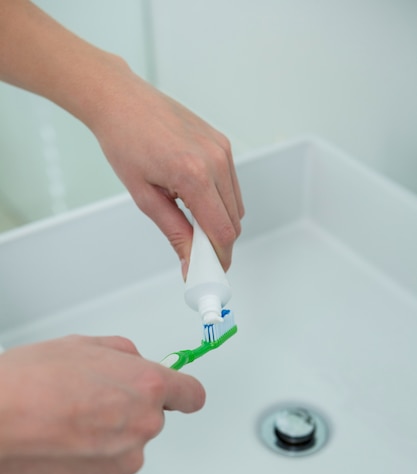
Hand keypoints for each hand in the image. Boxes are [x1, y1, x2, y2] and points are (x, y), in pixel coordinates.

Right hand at [0, 335, 204, 473]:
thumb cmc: (28, 384)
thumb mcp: (81, 345)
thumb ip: (122, 354)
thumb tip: (134, 362)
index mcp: (146, 386)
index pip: (190, 394)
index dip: (182, 395)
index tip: (181, 397)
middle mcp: (145, 425)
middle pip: (149, 420)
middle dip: (126, 414)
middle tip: (87, 407)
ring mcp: (127, 462)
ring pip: (127, 450)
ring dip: (107, 443)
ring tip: (66, 431)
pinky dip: (90, 468)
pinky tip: (62, 453)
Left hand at [89, 66, 244, 273]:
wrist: (121, 100)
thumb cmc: (125, 141)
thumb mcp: (145, 197)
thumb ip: (174, 232)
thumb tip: (190, 261)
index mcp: (195, 175)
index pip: (223, 232)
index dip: (218, 258)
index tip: (209, 272)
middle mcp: (216, 160)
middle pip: (235, 222)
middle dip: (218, 243)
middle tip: (195, 251)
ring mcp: (222, 149)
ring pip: (237, 205)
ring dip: (220, 221)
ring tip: (188, 217)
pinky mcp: (223, 142)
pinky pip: (232, 185)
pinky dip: (220, 200)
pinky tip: (194, 195)